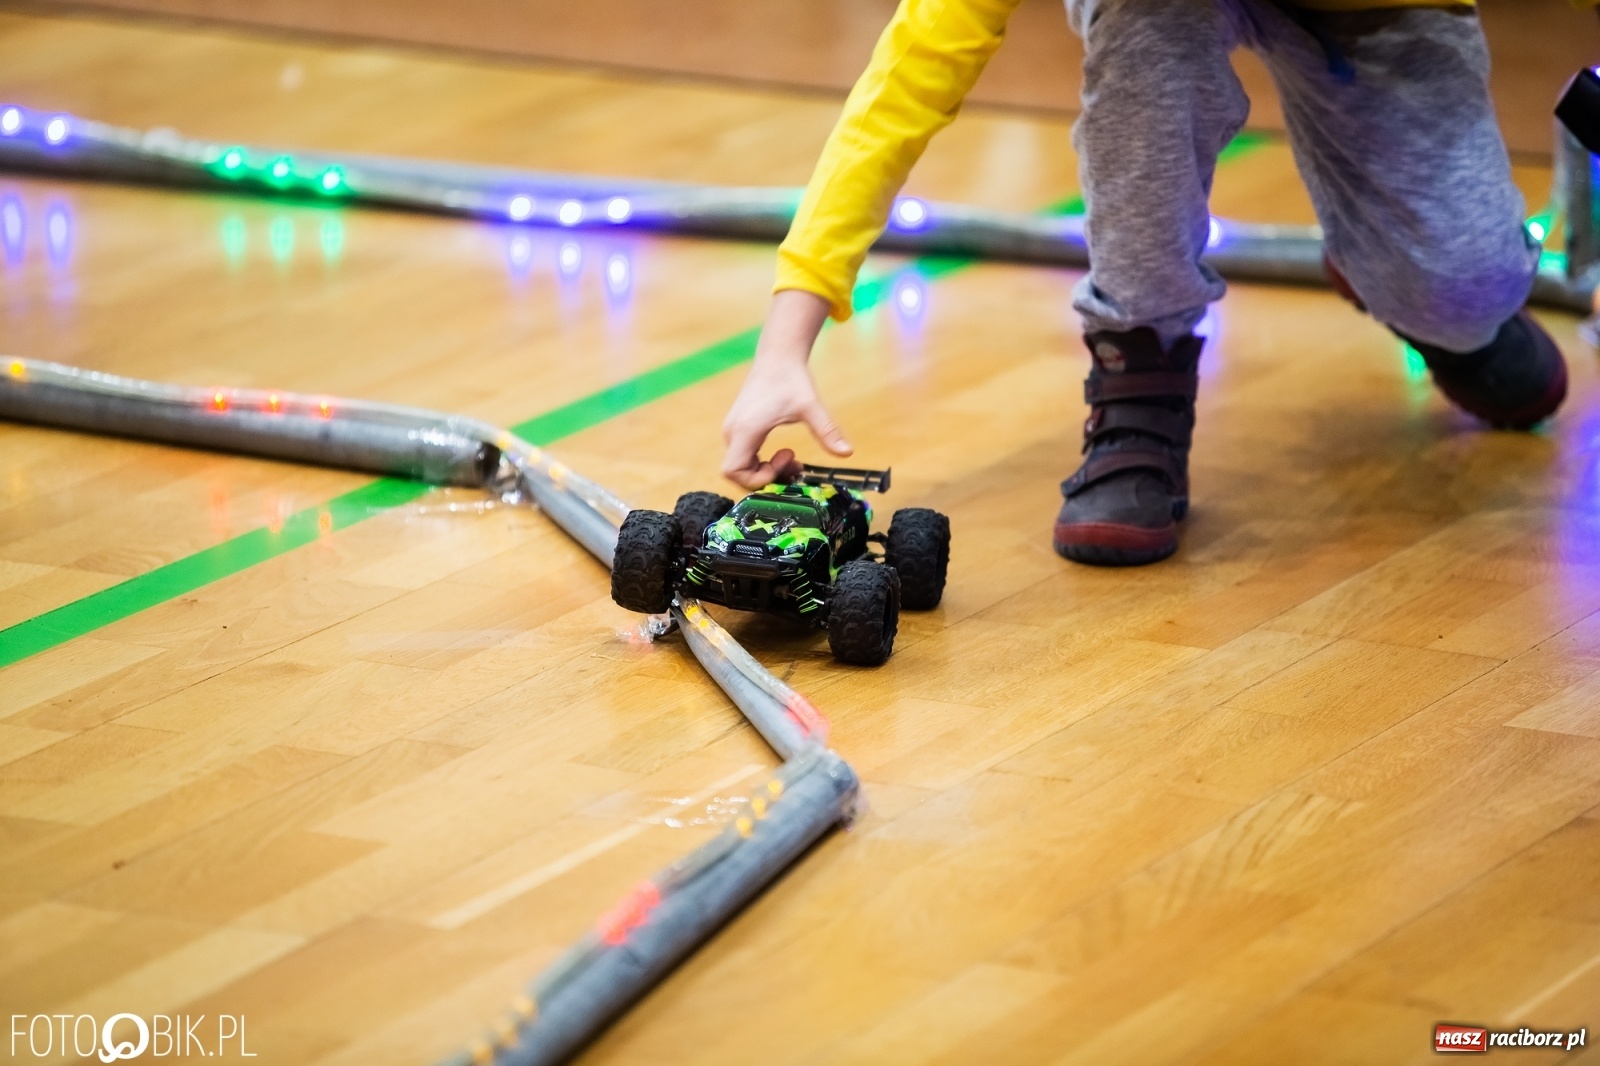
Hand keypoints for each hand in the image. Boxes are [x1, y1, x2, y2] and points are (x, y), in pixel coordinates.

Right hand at [721, 290, 850, 488]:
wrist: (778, 356)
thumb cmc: (791, 379)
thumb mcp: (811, 407)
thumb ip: (827, 431)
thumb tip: (847, 453)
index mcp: (745, 430)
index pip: (733, 472)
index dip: (756, 479)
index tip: (784, 463)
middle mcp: (733, 432)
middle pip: (736, 473)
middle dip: (765, 477)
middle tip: (793, 465)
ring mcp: (734, 429)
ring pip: (740, 465)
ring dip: (765, 471)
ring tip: (792, 459)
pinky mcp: (739, 427)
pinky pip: (743, 456)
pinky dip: (761, 462)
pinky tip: (784, 453)